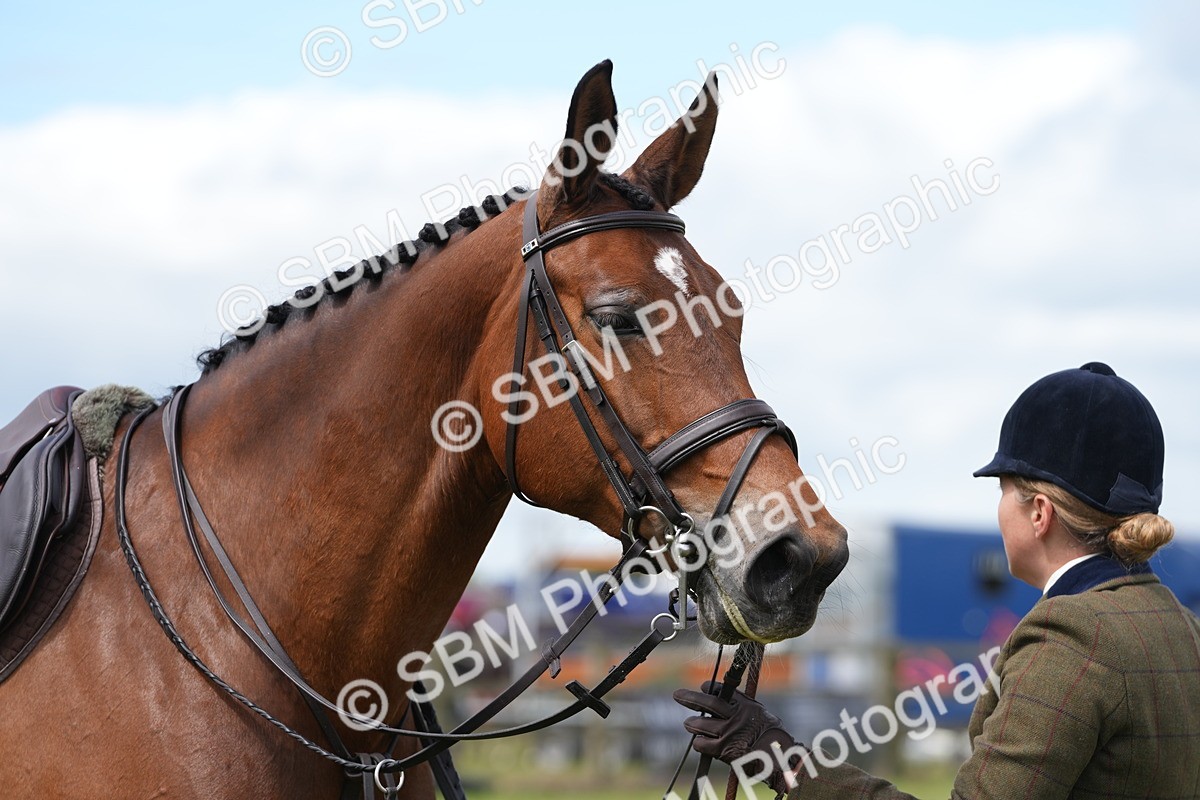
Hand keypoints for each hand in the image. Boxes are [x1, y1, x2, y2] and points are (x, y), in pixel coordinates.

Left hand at [673, 681, 799, 791]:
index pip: (723, 691)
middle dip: (690, 698)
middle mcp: (735, 716)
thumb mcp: (763, 716)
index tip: (703, 686)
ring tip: (688, 723)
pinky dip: (698, 743)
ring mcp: (728, 732)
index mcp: (746, 705)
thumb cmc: (774, 738)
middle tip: (677, 695)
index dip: (710, 687)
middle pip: (707, 703)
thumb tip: (732, 700)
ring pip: (700, 724)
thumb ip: (747, 708)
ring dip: (691, 723)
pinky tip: (699, 742)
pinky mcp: (723, 749)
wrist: (779, 760)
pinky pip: (702, 744)